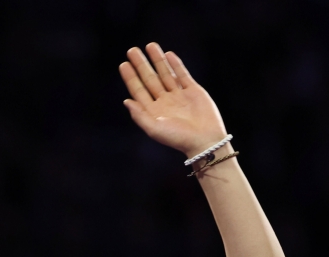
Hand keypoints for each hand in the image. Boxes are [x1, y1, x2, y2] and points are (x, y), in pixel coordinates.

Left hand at [119, 44, 226, 158]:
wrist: (204, 139)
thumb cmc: (178, 138)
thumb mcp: (154, 129)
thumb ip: (140, 116)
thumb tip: (126, 101)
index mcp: (154, 112)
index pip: (139, 91)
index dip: (131, 78)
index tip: (123, 64)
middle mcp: (165, 102)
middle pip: (150, 79)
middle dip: (141, 65)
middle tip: (131, 50)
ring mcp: (179, 96)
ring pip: (165, 74)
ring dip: (157, 60)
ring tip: (150, 45)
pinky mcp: (193, 91)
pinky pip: (182, 75)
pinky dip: (176, 65)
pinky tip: (168, 55)